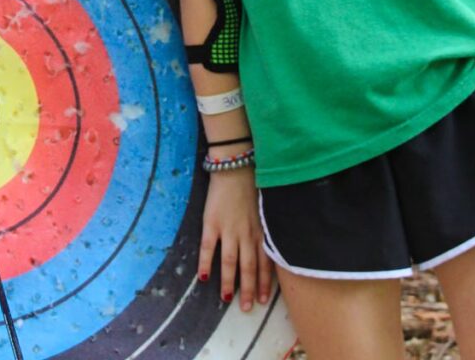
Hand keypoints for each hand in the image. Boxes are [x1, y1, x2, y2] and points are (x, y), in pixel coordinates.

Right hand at [198, 166, 272, 310]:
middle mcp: (246, 234)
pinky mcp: (212, 223)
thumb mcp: (266, 209)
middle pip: (248, 268)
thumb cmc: (252, 185)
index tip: (262, 299)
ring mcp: (228, 229)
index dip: (263, 283)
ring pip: (230, 262)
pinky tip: (203, 277)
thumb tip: (271, 247)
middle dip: (248, 289)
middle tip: (246, 308)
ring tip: (228, 299)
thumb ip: (266, 229)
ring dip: (229, 282)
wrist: (235, 166)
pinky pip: (208, 247)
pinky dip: (206, 263)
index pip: (265, 264)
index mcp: (261, 231)